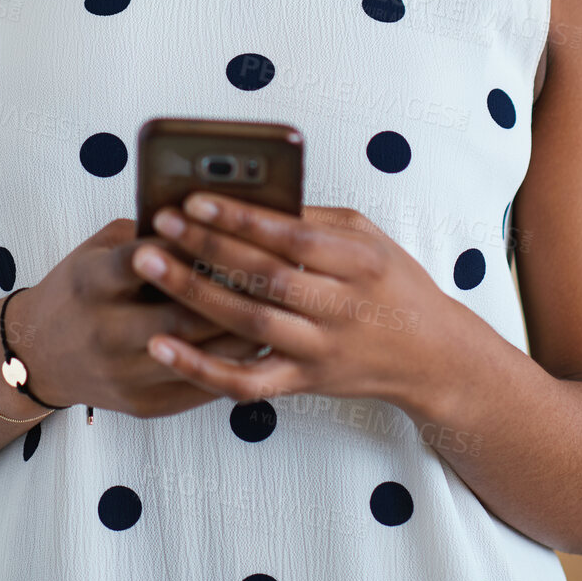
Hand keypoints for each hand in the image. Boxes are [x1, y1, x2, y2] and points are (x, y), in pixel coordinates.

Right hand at [10, 218, 270, 419]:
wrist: (37, 356)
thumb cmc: (77, 291)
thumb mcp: (96, 251)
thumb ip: (143, 233)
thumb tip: (205, 215)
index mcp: (92, 284)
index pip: (144, 260)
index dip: (188, 243)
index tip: (225, 227)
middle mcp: (106, 332)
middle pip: (183, 313)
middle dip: (230, 290)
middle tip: (272, 267)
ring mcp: (126, 374)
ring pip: (201, 352)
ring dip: (243, 328)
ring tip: (277, 303)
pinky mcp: (144, 405)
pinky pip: (201, 385)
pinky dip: (233, 361)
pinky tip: (259, 338)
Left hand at [129, 197, 444, 405]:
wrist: (432, 356)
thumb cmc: (394, 283)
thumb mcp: (369, 236)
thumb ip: (314, 218)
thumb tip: (250, 196)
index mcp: (359, 261)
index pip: (291, 235)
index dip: (241, 216)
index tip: (194, 198)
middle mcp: (340, 307)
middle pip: (264, 277)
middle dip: (206, 248)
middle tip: (159, 225)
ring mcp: (320, 350)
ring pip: (248, 324)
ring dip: (193, 295)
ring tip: (150, 266)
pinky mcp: (304, 384)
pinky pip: (247, 382)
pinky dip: (202, 367)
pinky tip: (163, 346)